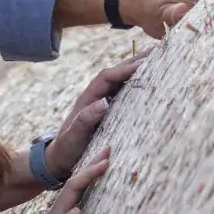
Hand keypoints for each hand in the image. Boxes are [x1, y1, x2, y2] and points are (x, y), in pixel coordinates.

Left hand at [13, 151, 109, 213]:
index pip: (73, 188)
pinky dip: (91, 194)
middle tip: (110, 150)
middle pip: (76, 185)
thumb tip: (78, 211)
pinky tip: (100, 194)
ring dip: (92, 177)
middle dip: (92, 166)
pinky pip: (81, 206)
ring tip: (106, 163)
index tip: (106, 161)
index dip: (89, 173)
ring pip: (79, 194)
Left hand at [43, 51, 146, 183]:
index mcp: (86, 100)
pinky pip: (121, 94)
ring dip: (134, 71)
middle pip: (114, 74)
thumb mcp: (74, 136)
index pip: (106, 78)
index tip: (143, 64)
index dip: (123, 70)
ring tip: (154, 62)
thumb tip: (103, 102)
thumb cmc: (66, 149)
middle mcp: (94, 98)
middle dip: (132, 63)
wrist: (59, 160)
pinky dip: (134, 85)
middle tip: (154, 53)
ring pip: (119, 82)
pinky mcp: (106, 113)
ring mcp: (100, 104)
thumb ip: (85, 120)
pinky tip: (146, 84)